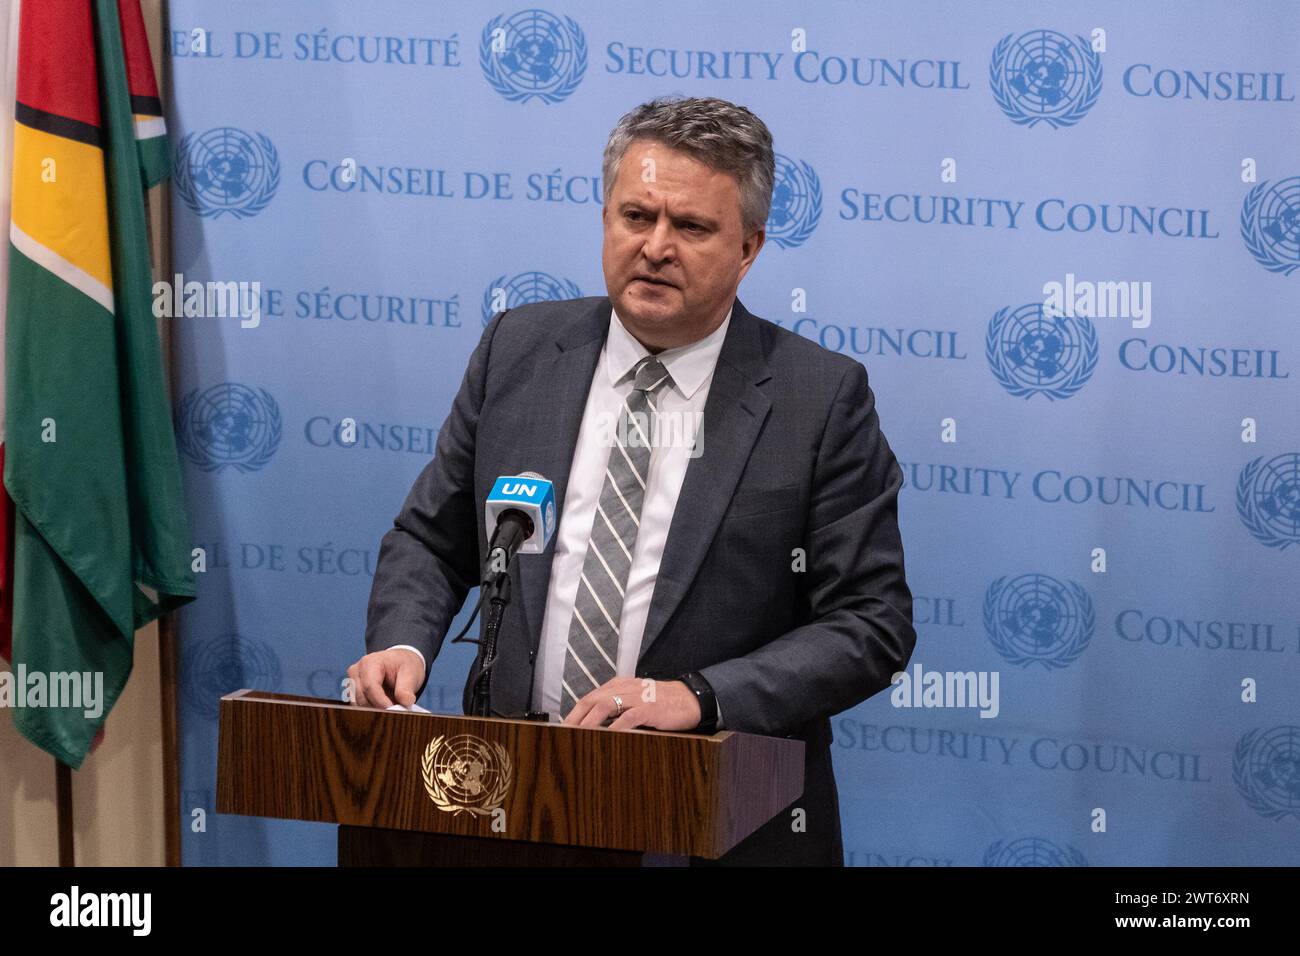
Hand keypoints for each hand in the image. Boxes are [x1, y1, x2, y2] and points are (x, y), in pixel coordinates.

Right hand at [346, 648, 425, 707]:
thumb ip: (406, 689)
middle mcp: (357, 671)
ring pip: (358, 705)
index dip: (381, 702)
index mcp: (370, 662)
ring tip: (392, 708)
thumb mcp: (411, 673)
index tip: (394, 711)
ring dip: (375, 710)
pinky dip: (371, 710)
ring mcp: (352, 682)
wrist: (399, 663)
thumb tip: (406, 702)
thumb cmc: (404, 665)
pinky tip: (384, 708)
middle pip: (362, 698)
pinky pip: (358, 707)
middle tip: (396, 714)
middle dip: (379, 708)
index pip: (370, 686)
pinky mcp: (352, 692)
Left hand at [562, 677, 700, 730]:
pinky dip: (615, 727)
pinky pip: (627, 717)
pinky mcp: (649, 708)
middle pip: (591, 700)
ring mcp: (636, 697)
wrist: (689, 698)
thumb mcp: (635, 700)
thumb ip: (617, 708)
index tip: (563, 727)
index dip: (574, 712)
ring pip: (605, 706)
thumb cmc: (661, 703)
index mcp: (618, 685)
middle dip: (575, 718)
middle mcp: (624, 688)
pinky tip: (606, 737)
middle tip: (563, 734)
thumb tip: (596, 726)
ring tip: (577, 736)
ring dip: (588, 722)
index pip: (590, 698)